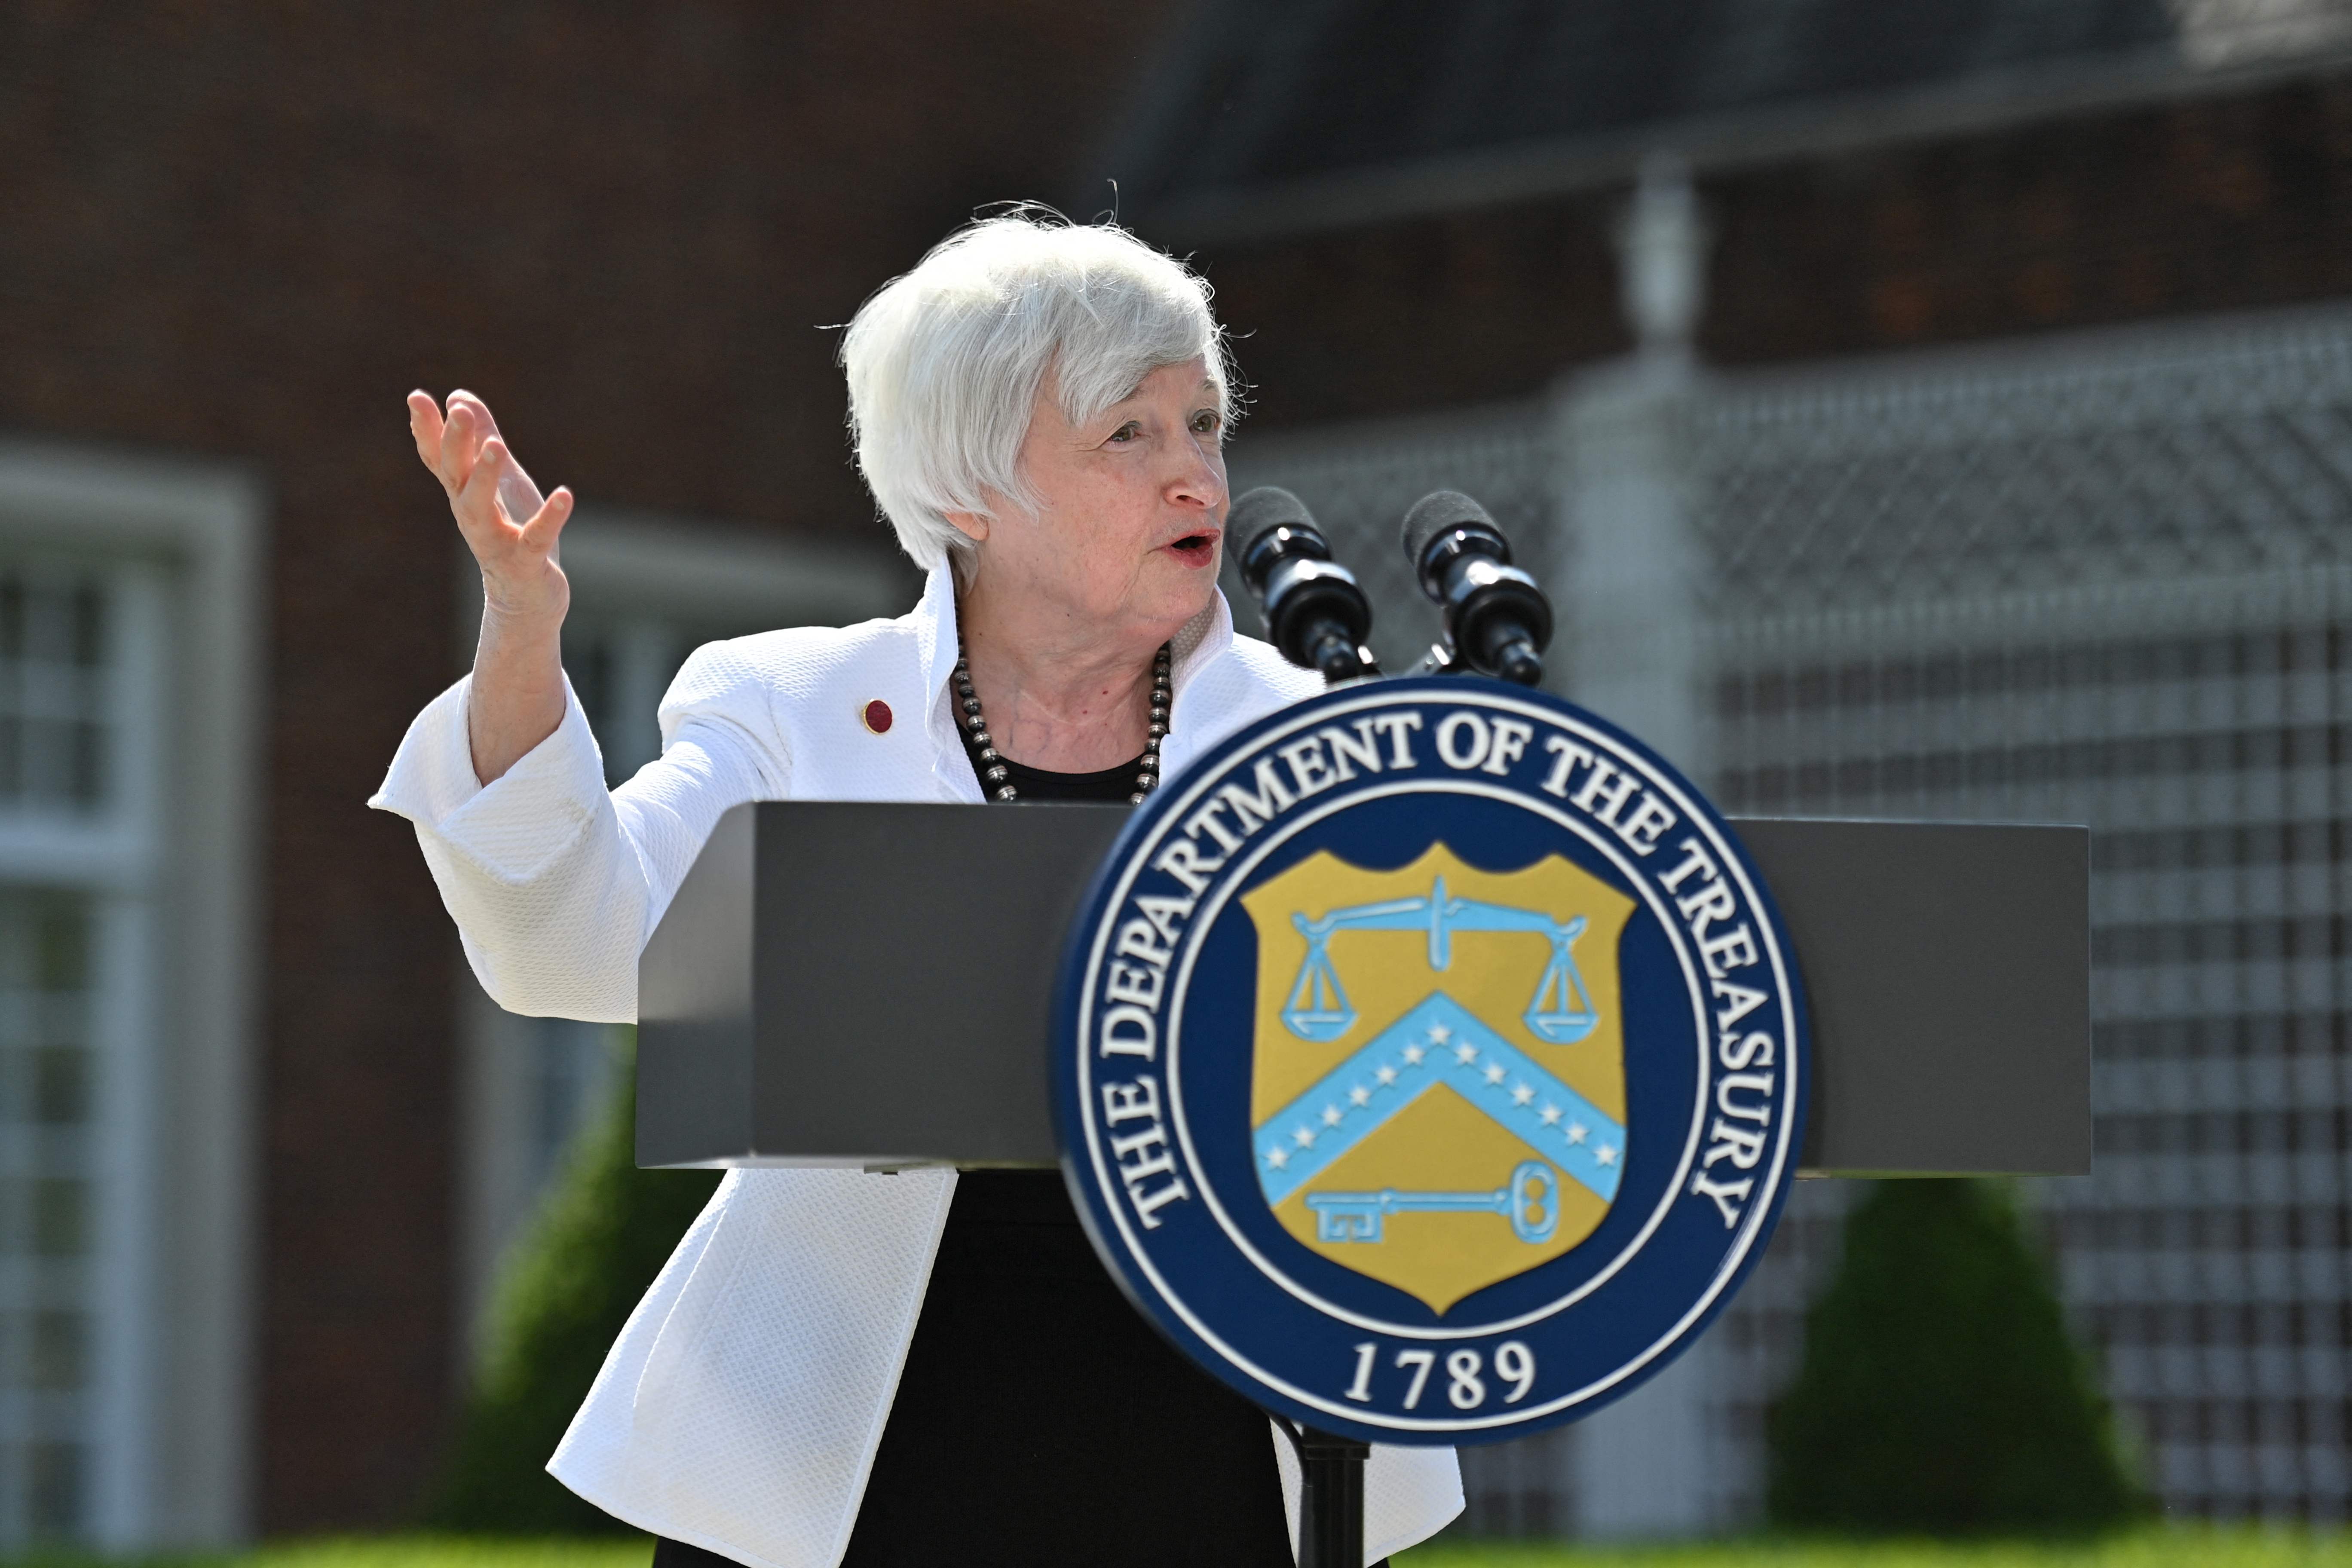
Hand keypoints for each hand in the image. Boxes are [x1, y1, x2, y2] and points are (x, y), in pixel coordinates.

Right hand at [408, 389, 574, 625]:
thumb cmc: (511, 531)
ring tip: (496, 447)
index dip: (427, 429)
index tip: (417, 397)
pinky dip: (549, 518)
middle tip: (460, 411)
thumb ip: (481, 438)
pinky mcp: (524, 563)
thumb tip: (458, 397)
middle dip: (456, 443)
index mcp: (464, 493)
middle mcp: (471, 515)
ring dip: (485, 477)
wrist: (525, 599)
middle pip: (455, 476)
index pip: (439, 458)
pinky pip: (535, 539)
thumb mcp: (500, 479)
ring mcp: (495, 541)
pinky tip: (565, 495)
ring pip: (480, 508)